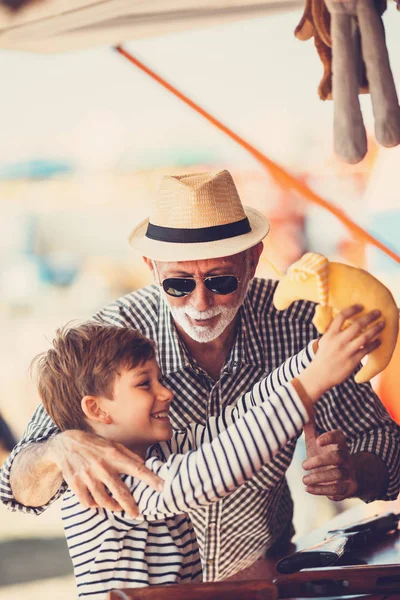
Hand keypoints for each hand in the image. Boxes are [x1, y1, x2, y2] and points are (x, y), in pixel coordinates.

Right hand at [47, 430, 163, 517]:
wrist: (64, 443)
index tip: (162, 487)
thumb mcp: (112, 444)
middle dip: (131, 506)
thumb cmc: (93, 444)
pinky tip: (98, 503)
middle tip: (137, 514)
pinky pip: (88, 502)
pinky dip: (94, 505)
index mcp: (113, 455)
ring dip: (113, 507)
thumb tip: (143, 464)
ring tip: (118, 508)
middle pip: (120, 491)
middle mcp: (101, 466)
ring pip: (104, 500)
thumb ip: (128, 454)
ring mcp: (87, 476)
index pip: (136, 468)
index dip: (151, 479)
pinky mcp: (75, 484)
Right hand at [298, 304, 383, 401]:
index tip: (361, 306)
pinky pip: (367, 350)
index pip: (341, 316)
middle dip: (369, 317)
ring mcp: (346, 351)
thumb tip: (344, 321)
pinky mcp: (352, 361)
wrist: (319, 375)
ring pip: (365, 337)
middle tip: (378, 312)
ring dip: (375, 329)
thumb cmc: (323, 357)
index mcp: (330, 334)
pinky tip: (379, 341)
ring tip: (382, 324)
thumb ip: (334, 331)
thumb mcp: (325, 341)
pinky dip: (374, 344)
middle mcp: (338, 341)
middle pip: (357, 325)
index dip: (352, 309)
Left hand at [302, 424, 356, 501]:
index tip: (317, 440)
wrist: (350, 475)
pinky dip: (323, 491)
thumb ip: (310, 429)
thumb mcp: (318, 442)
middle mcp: (347, 458)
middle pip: (338, 457)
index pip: (339, 437)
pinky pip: (338, 491)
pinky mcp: (348, 488)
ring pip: (338, 475)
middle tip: (303, 465)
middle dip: (320, 461)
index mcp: (339, 445)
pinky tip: (309, 489)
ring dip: (319, 478)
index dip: (330, 437)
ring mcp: (349, 474)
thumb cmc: (326, 454)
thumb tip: (299, 407)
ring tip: (304, 480)